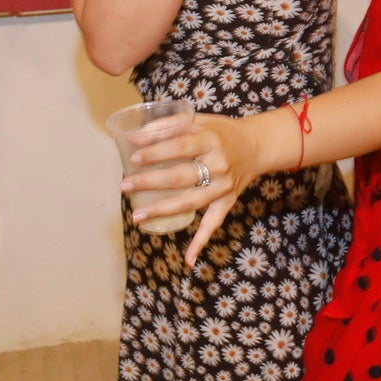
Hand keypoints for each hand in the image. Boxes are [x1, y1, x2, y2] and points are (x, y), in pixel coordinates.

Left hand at [121, 112, 273, 267]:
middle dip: (150, 183)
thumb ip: (167, 125)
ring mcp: (224, 186)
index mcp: (211, 140)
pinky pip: (214, 224)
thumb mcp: (199, 120)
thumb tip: (133, 138)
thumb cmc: (221, 132)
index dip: (156, 153)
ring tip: (137, 217)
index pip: (180, 147)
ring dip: (163, 211)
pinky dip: (201, 243)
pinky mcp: (228, 201)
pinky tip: (188, 260)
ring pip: (191, 202)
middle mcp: (219, 164)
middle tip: (125, 187)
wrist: (256, 146)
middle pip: (181, 177)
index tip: (134, 159)